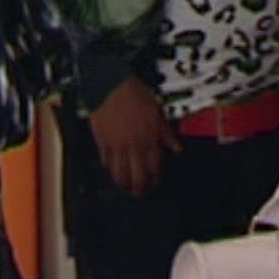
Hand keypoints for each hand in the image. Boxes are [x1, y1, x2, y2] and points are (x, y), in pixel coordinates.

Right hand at [88, 77, 181, 197]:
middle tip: (139, 193)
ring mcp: (116, 144)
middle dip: (139, 187)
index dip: (154, 178)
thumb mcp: (158, 111)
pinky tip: (111, 170)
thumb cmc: (135, 94)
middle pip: (136, 174)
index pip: (154, 166)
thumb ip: (166, 133)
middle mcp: (133, 144)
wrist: (110, 85)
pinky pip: (105, 160)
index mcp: (149, 137)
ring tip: (125, 187)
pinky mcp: (101, 141)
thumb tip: (177, 148)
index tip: (154, 183)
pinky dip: (109, 167)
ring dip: (123, 182)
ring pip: (119, 172)